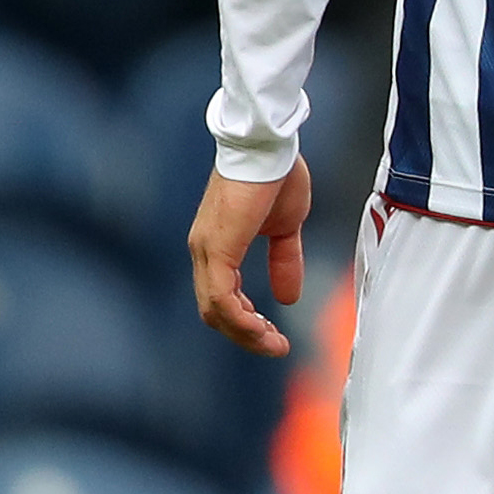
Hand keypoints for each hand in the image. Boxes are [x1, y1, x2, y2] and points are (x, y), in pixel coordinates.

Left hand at [189, 156, 310, 356]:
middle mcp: (204, 252)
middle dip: (246, 334)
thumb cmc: (276, 176)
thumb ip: (284, 260)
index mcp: (218, 246)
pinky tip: (262, 327)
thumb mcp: (286, 227)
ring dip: (245, 333)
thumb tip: (289, 297)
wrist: (268, 146)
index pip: (223, 298)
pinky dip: (241, 318)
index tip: (274, 335)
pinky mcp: (216, 249)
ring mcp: (206, 251)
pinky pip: (222, 297)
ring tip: (273, 343)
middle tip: (275, 346)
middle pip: (215, 311)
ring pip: (215, 310)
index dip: (248, 321)